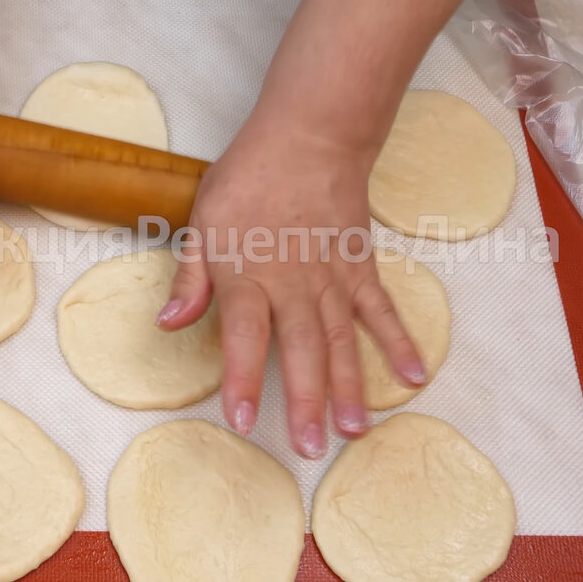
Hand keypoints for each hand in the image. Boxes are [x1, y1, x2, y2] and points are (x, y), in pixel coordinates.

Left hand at [156, 112, 425, 458]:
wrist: (308, 137)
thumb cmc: (248, 178)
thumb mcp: (203, 220)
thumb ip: (191, 277)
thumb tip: (168, 323)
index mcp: (248, 276)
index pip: (244, 337)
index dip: (242, 379)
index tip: (241, 420)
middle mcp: (293, 285)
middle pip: (300, 350)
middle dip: (304, 401)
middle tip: (309, 447)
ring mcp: (332, 278)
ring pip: (342, 341)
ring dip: (348, 387)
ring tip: (354, 431)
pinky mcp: (361, 268)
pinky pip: (382, 310)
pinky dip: (399, 342)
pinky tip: (414, 374)